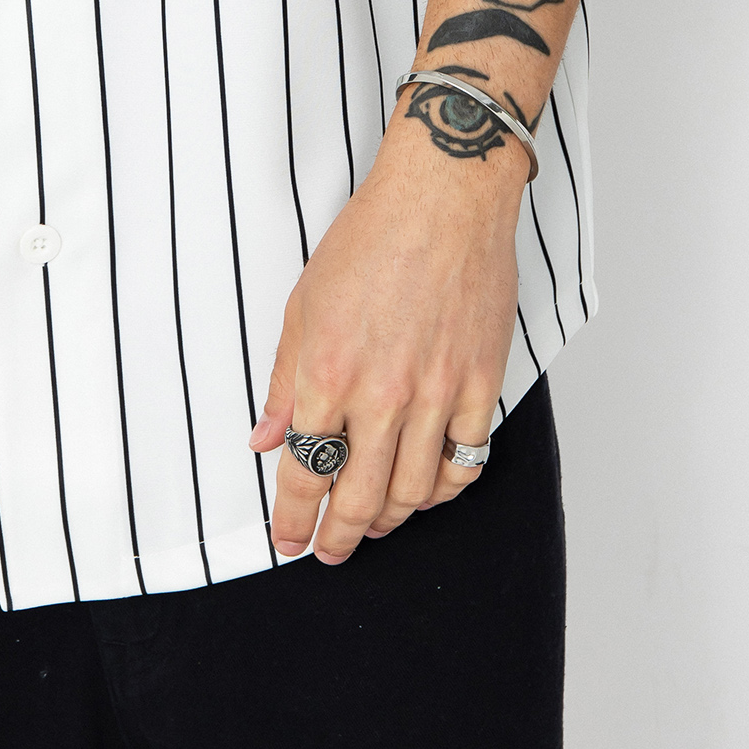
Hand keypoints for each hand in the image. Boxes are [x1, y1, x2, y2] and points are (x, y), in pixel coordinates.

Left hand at [250, 141, 523, 562]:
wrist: (442, 198)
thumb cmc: (370, 238)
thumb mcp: (303, 305)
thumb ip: (285, 380)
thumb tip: (265, 440)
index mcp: (329, 372)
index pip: (304, 471)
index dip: (291, 517)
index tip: (287, 538)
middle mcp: (383, 393)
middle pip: (357, 497)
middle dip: (337, 537)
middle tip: (328, 550)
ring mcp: (438, 394)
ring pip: (413, 492)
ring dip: (387, 520)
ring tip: (372, 524)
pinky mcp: (482, 385)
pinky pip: (465, 463)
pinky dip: (444, 490)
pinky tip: (426, 492)